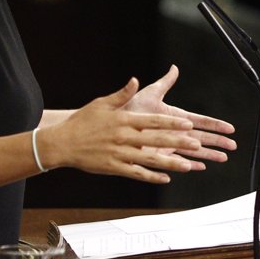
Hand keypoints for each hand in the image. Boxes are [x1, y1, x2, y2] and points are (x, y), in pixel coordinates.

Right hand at [40, 79, 206, 183]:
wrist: (62, 143)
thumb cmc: (82, 121)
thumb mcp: (101, 103)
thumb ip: (121, 94)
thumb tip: (135, 80)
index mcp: (124, 120)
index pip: (154, 121)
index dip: (173, 124)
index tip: (189, 125)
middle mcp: (124, 137)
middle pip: (157, 140)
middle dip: (179, 143)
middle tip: (197, 145)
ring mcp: (120, 154)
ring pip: (150, 160)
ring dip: (170, 163)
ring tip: (188, 165)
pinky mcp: (114, 168)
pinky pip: (137, 173)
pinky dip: (151, 177)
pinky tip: (165, 179)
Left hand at [125, 65, 236, 164]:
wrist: (111, 125)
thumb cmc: (129, 108)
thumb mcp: (149, 93)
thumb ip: (164, 83)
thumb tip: (174, 68)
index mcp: (175, 117)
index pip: (200, 121)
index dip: (215, 125)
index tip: (229, 128)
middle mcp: (174, 131)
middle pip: (201, 137)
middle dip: (218, 141)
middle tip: (233, 146)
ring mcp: (167, 144)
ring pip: (193, 151)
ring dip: (208, 154)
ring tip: (223, 158)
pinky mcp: (158, 155)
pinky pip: (177, 161)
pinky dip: (189, 164)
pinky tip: (200, 167)